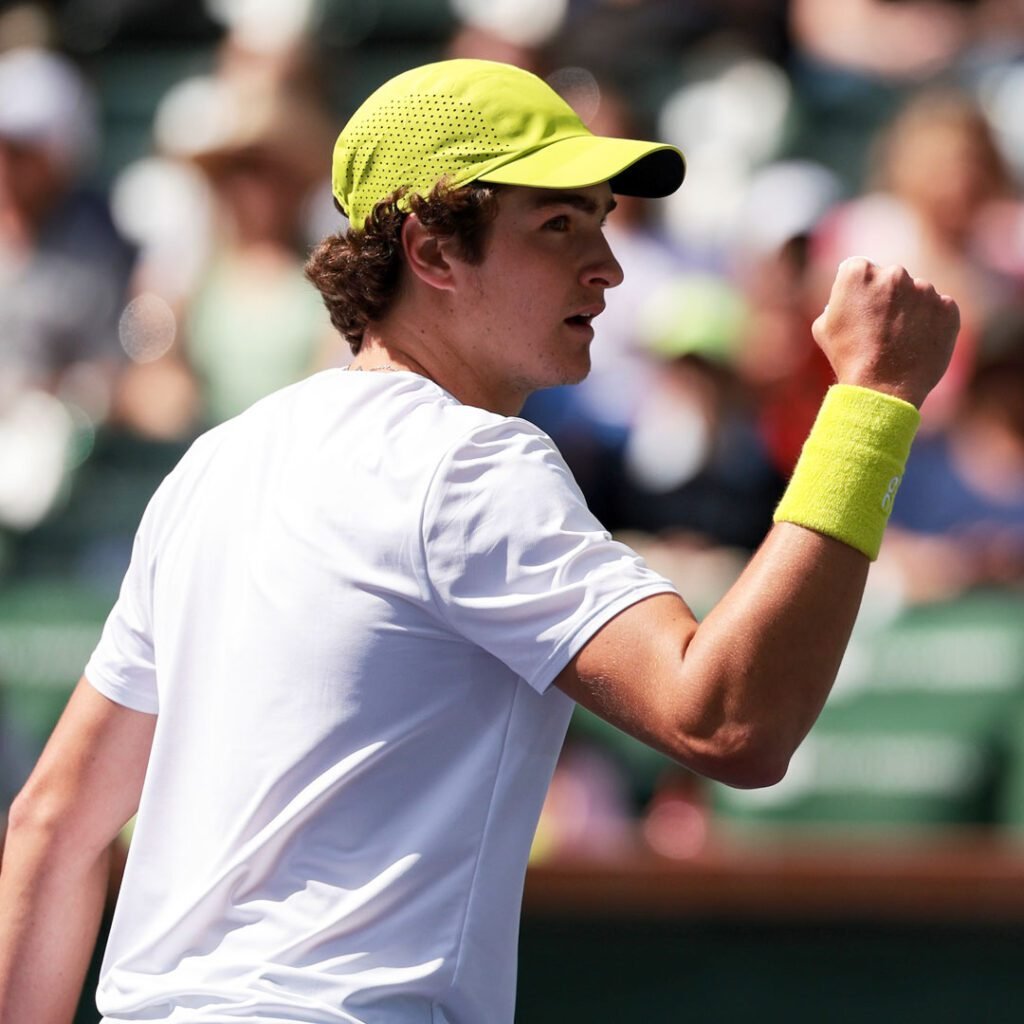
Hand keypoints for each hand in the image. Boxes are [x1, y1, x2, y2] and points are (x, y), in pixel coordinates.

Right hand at [812, 258, 960, 407]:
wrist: (881, 388)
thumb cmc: (847, 357)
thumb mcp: (823, 325)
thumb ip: (838, 300)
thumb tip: (852, 295)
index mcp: (859, 272)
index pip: (858, 269)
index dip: (857, 290)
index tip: (859, 308)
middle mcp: (894, 273)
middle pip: (890, 278)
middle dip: (887, 296)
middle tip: (880, 326)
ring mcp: (925, 289)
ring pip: (917, 293)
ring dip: (910, 310)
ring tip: (899, 340)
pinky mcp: (948, 307)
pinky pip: (939, 309)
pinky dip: (930, 322)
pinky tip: (916, 343)